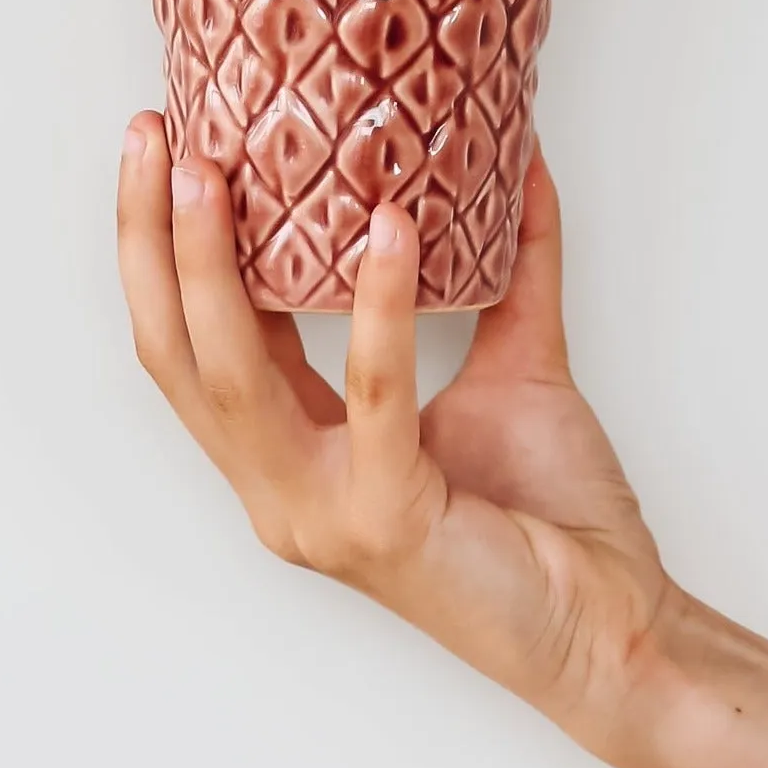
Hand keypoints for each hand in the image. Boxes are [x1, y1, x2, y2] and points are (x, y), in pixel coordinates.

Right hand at [114, 113, 767, 767]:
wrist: (617, 629)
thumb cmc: (553, 517)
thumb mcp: (515, 360)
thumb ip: (508, 261)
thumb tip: (518, 151)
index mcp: (295, 450)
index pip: (194, 341)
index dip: (162, 245)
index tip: (164, 144)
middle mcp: (284, 487)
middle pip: (178, 353)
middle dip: (150, 239)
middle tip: (154, 138)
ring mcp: (322, 512)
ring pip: (232, 374)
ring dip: (214, 264)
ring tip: (220, 170)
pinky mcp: (387, 520)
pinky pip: (371, 393)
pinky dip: (379, 306)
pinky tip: (392, 230)